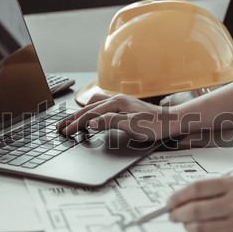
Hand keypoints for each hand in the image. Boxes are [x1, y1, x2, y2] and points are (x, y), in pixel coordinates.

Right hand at [57, 93, 182, 140]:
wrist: (171, 121)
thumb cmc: (154, 125)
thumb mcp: (131, 126)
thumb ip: (109, 122)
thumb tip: (90, 122)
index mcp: (116, 103)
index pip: (90, 114)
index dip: (76, 124)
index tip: (65, 132)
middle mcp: (116, 99)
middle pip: (88, 107)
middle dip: (73, 117)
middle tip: (60, 126)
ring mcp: (120, 101)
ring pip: (93, 104)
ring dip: (81, 112)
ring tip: (71, 121)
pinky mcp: (123, 106)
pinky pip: (101, 106)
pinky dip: (90, 111)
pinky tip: (90, 116)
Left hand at [168, 175, 232, 231]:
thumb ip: (219, 188)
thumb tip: (189, 197)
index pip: (196, 189)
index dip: (178, 196)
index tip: (170, 201)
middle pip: (194, 210)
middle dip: (177, 214)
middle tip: (172, 215)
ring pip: (201, 229)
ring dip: (189, 227)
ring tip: (187, 224)